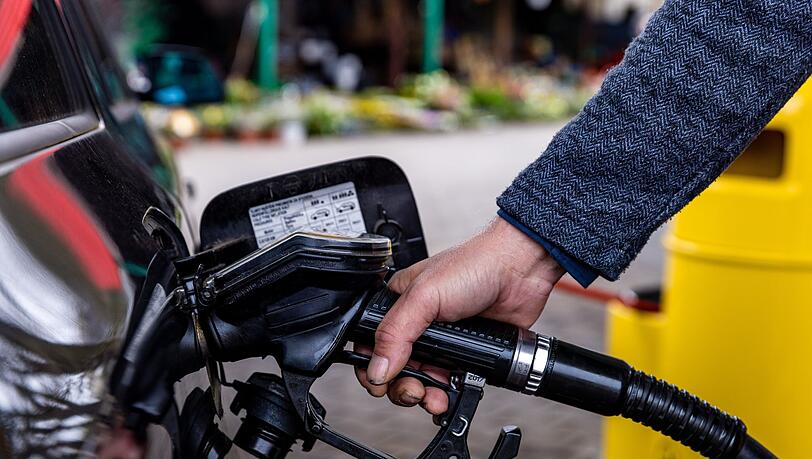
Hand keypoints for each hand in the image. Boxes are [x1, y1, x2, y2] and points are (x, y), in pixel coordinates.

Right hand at [354, 216, 563, 413]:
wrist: (520, 272)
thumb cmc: (474, 265)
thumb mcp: (424, 296)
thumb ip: (396, 333)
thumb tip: (377, 368)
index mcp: (399, 305)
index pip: (371, 342)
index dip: (371, 366)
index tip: (379, 383)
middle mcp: (418, 325)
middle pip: (395, 368)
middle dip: (400, 386)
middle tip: (412, 391)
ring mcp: (443, 341)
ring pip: (421, 380)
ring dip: (423, 395)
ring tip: (432, 397)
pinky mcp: (466, 354)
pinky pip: (448, 383)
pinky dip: (446, 395)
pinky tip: (448, 396)